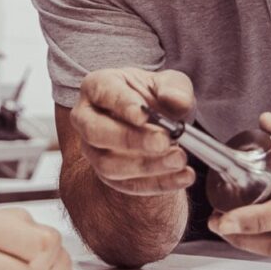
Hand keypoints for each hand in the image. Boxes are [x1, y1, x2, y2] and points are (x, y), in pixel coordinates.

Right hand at [71, 68, 197, 195]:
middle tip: (163, 141)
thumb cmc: (156, 97)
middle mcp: (86, 119)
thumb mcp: (170, 84)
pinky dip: (158, 183)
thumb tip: (176, 100)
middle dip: (130, 139)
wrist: (157, 125)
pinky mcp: (107, 176)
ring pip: (108, 164)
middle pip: (95, 132)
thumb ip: (175, 89)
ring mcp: (93, 150)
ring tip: (179, 159)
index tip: (144, 115)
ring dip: (146, 166)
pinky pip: (127, 185)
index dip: (122, 104)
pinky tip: (184, 176)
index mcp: (97, 86)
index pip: (103, 92)